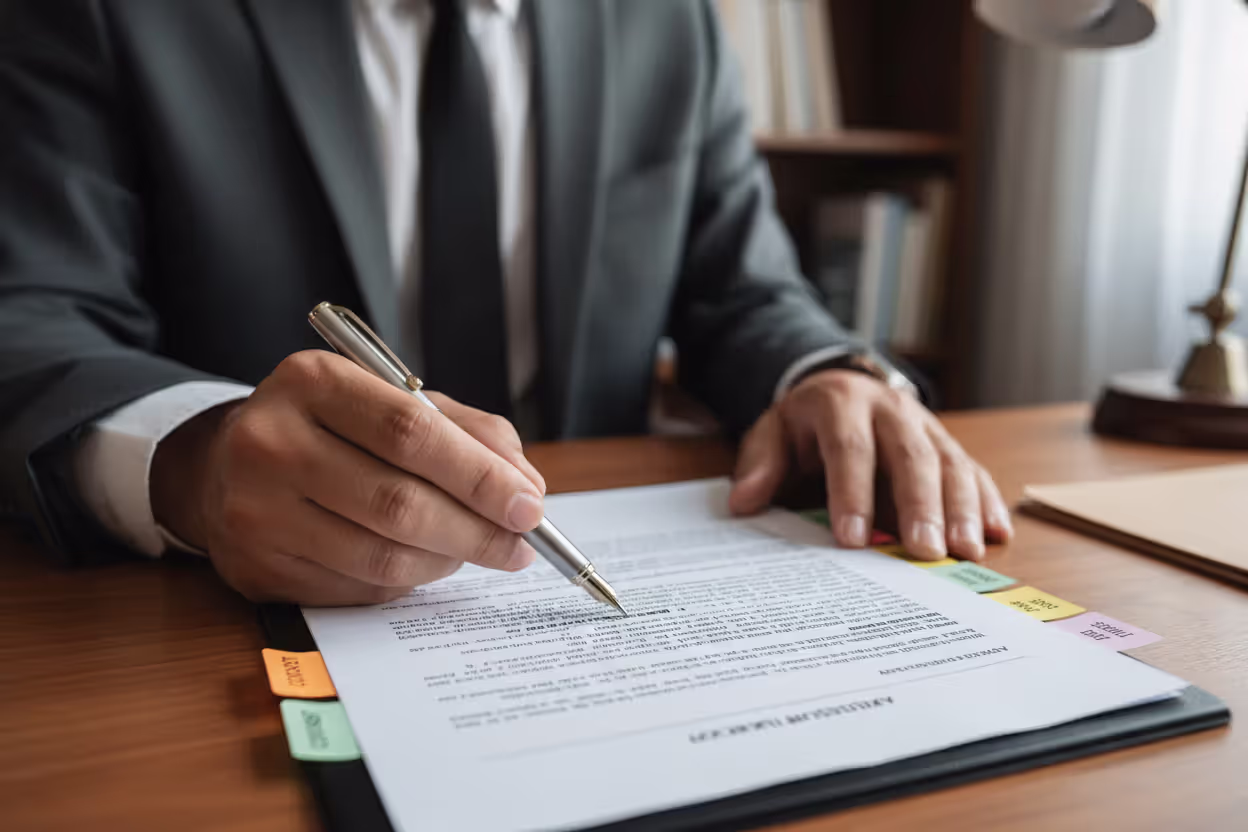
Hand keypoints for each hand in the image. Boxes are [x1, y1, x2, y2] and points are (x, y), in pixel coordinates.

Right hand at [151, 351, 545, 604]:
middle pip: (397, 502)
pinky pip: (358, 588)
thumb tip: (526, 488)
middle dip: (476, 530)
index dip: (479, 475)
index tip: (529, 505)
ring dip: (447, 560)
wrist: (226, 464)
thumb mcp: (395, 402)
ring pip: (381, 556)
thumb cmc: (334, 429)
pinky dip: (407, 581)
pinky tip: (423, 562)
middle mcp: (270, 442)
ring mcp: (254, 511)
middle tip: (521, 545)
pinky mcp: (256, 568)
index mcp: (312, 381)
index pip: (410, 432)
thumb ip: (469, 433)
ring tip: (476, 549)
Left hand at [728, 369, 1011, 560]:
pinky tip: (996, 534)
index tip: (853, 539)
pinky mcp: (947, 443)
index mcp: (841, 403)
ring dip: (962, 508)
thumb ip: (761, 464)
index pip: (850, 448)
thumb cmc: (805, 421)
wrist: (840, 384)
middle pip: (911, 456)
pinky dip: (987, 501)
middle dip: (921, 505)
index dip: (852, 493)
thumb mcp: (771, 432)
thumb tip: (744, 502)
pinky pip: (972, 469)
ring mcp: (925, 425)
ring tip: (966, 551)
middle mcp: (890, 409)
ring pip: (950, 463)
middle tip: (926, 552)